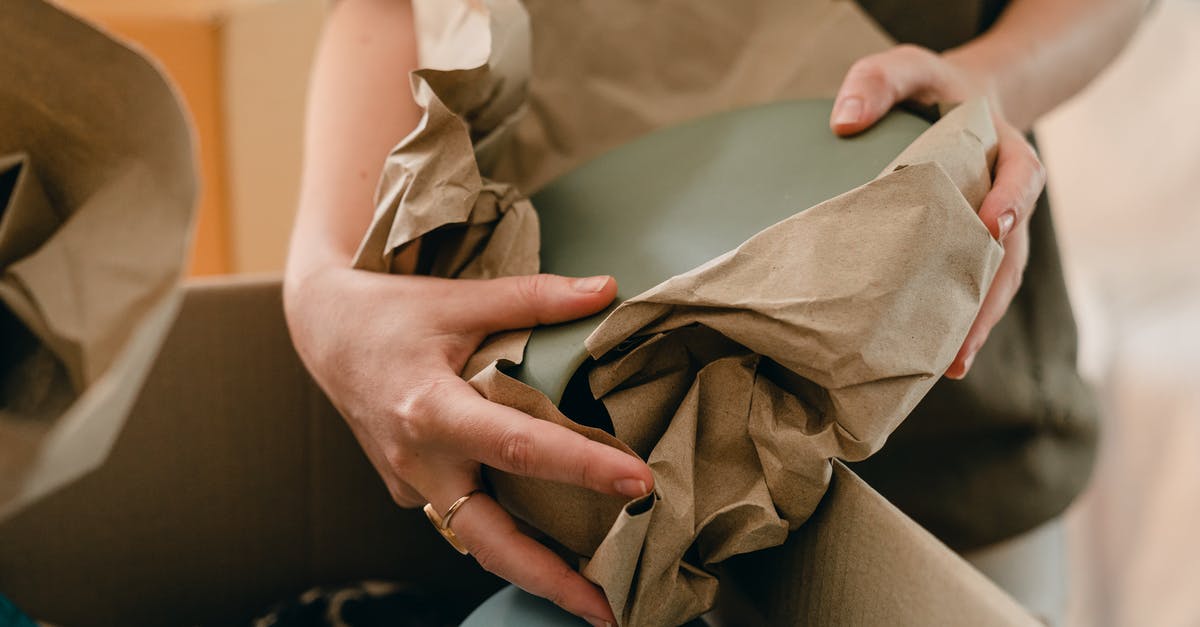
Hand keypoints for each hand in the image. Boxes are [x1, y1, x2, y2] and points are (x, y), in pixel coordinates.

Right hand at [284, 267, 653, 625]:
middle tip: (611, 608)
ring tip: (595, 595)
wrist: (324, 333)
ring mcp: (412, 485)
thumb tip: (607, 289)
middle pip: (489, 540)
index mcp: (431, 411)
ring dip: (534, 570)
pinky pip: (464, 517)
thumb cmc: (392, 314)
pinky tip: (552, 537)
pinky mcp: (411, 491)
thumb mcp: (461, 299)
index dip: (582, 468)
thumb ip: (534, 298)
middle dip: (551, 581)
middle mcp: (420, 462)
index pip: (519, 449)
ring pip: (478, 541)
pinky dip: (507, 530)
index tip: (639, 484)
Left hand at [829, 44, 1045, 378]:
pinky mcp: (968, 250)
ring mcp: (993, 231)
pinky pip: (970, 288)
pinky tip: (931, 357)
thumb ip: (879, 80)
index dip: (1010, 203)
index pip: (1020, 178)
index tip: (993, 226)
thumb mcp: (908, 66)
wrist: (956, 103)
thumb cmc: (930, 88)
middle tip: (963, 340)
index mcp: (1005, 152)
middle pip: (1011, 254)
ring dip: (975, 323)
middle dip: (989, 298)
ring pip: (995, 282)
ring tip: (950, 364)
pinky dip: (956, 321)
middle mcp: (1007, 200)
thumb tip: (843, 121)